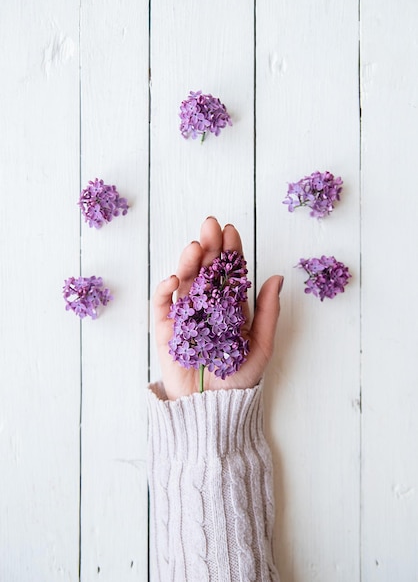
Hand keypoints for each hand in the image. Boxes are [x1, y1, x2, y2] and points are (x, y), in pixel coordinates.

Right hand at [153, 217, 282, 399]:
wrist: (213, 409)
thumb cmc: (239, 380)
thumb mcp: (261, 346)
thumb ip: (267, 312)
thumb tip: (277, 277)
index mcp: (230, 307)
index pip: (229, 272)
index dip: (230, 251)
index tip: (231, 231)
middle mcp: (207, 307)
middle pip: (206, 271)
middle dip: (208, 247)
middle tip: (210, 226)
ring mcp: (185, 317)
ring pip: (184, 282)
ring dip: (188, 262)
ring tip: (195, 247)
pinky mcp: (165, 331)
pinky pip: (162, 306)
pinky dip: (165, 291)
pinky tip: (175, 279)